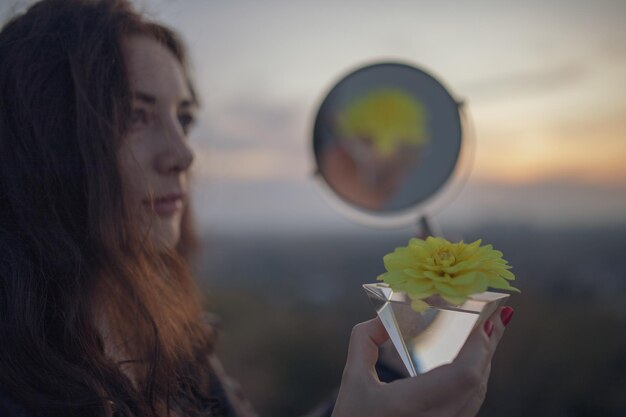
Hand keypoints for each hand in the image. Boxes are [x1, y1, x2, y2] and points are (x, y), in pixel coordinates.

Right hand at [331, 307, 512, 416]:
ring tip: (491, 331)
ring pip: (478, 393)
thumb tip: (385, 314)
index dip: (479, 347)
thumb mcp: (352, 379)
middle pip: (477, 381)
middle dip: (489, 345)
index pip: (463, 375)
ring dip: (486, 360)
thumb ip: (365, 340)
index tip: (484, 319)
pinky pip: (471, 403)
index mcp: (409, 404)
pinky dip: (477, 377)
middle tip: (496, 315)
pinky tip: (477, 359)